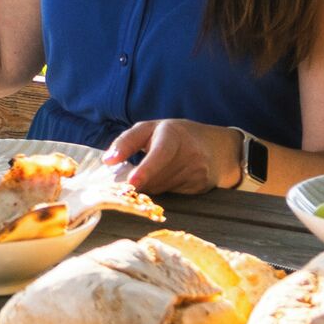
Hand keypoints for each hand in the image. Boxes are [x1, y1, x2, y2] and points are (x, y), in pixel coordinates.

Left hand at [109, 117, 235, 195]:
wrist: (216, 147)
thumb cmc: (172, 135)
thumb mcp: (149, 129)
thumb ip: (126, 142)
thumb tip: (107, 161)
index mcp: (173, 134)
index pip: (160, 153)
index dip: (146, 169)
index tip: (131, 182)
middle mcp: (189, 153)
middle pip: (157, 177)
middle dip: (139, 181)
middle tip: (125, 183)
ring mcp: (198, 172)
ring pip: (162, 189)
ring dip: (150, 186)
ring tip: (148, 175)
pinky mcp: (201, 187)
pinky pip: (173, 195)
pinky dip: (163, 190)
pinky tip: (166, 179)